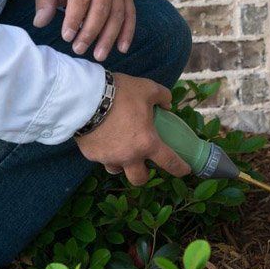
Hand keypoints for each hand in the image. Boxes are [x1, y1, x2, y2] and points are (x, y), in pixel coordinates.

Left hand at [33, 0, 135, 61]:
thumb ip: (44, 3)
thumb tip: (40, 22)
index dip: (74, 19)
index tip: (67, 37)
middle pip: (101, 8)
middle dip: (90, 32)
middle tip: (79, 50)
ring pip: (117, 15)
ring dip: (108, 38)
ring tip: (98, 55)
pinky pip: (130, 16)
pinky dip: (127, 33)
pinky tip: (121, 48)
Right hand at [75, 73, 190, 184]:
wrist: (85, 97)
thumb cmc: (121, 94)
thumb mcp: (147, 89)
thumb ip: (162, 97)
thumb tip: (167, 105)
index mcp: (148, 143)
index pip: (170, 163)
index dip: (180, 169)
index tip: (184, 170)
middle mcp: (129, 156)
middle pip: (139, 179)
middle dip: (143, 175)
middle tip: (143, 164)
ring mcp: (108, 157)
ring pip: (117, 170)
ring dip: (121, 163)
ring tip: (119, 148)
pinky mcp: (91, 154)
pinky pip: (100, 157)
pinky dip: (104, 151)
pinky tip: (101, 137)